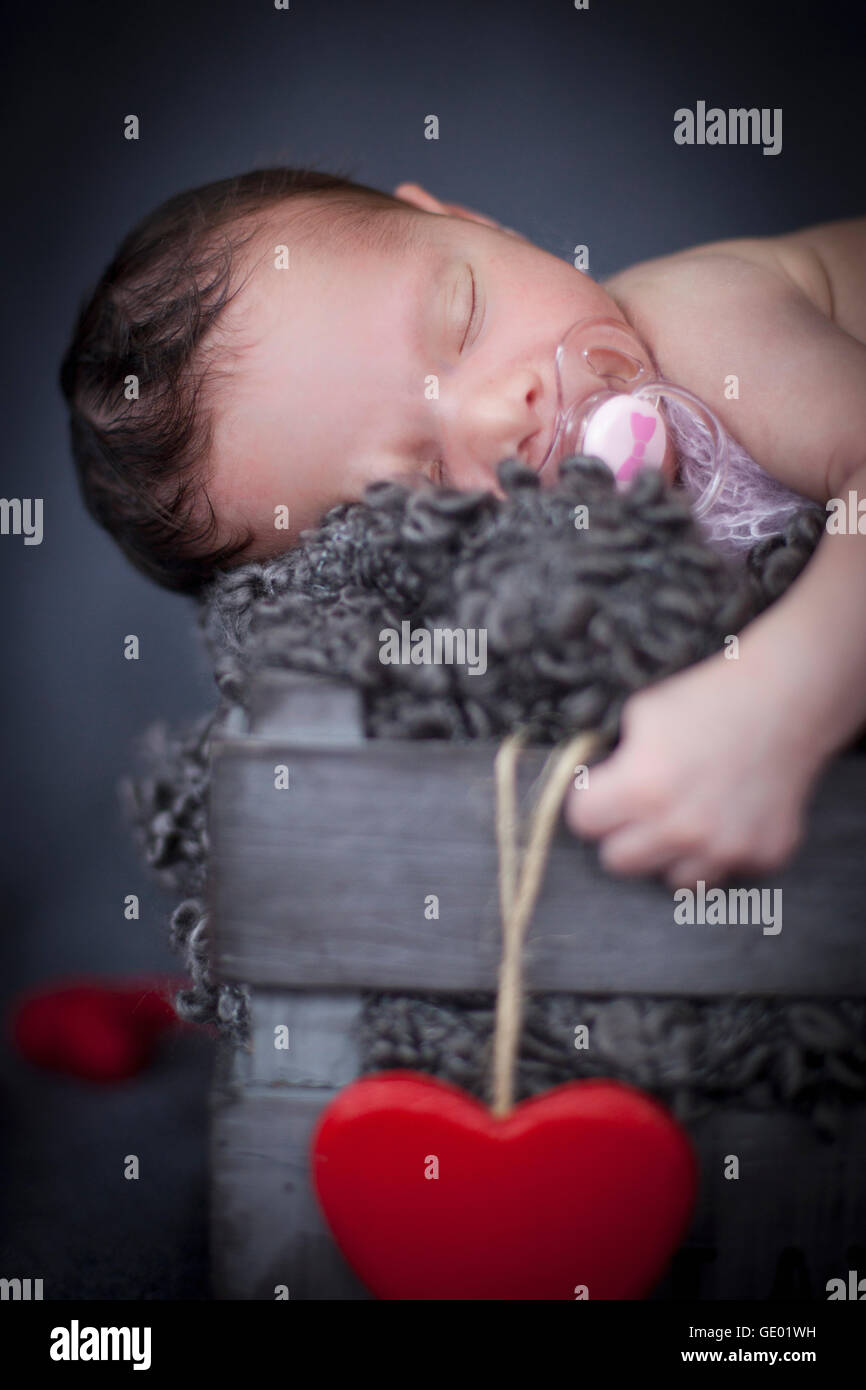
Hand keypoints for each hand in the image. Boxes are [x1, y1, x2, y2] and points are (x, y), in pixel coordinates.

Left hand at [564, 651, 822, 887]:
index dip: (590, 802)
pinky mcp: (762, 855)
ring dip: (672, 855)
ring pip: (672, 880)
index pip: (583, 823)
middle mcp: (681, 828)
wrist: (785, 700)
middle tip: (642, 810)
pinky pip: (725, 872)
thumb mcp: (641, 715)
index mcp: (641, 789)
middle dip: (623, 834)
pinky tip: (727, 818)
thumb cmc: (708, 700)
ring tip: (685, 819)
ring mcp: (725, 848)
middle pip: (618, 862)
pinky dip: (721, 852)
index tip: (603, 793)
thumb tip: (593, 788)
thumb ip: (613, 762)